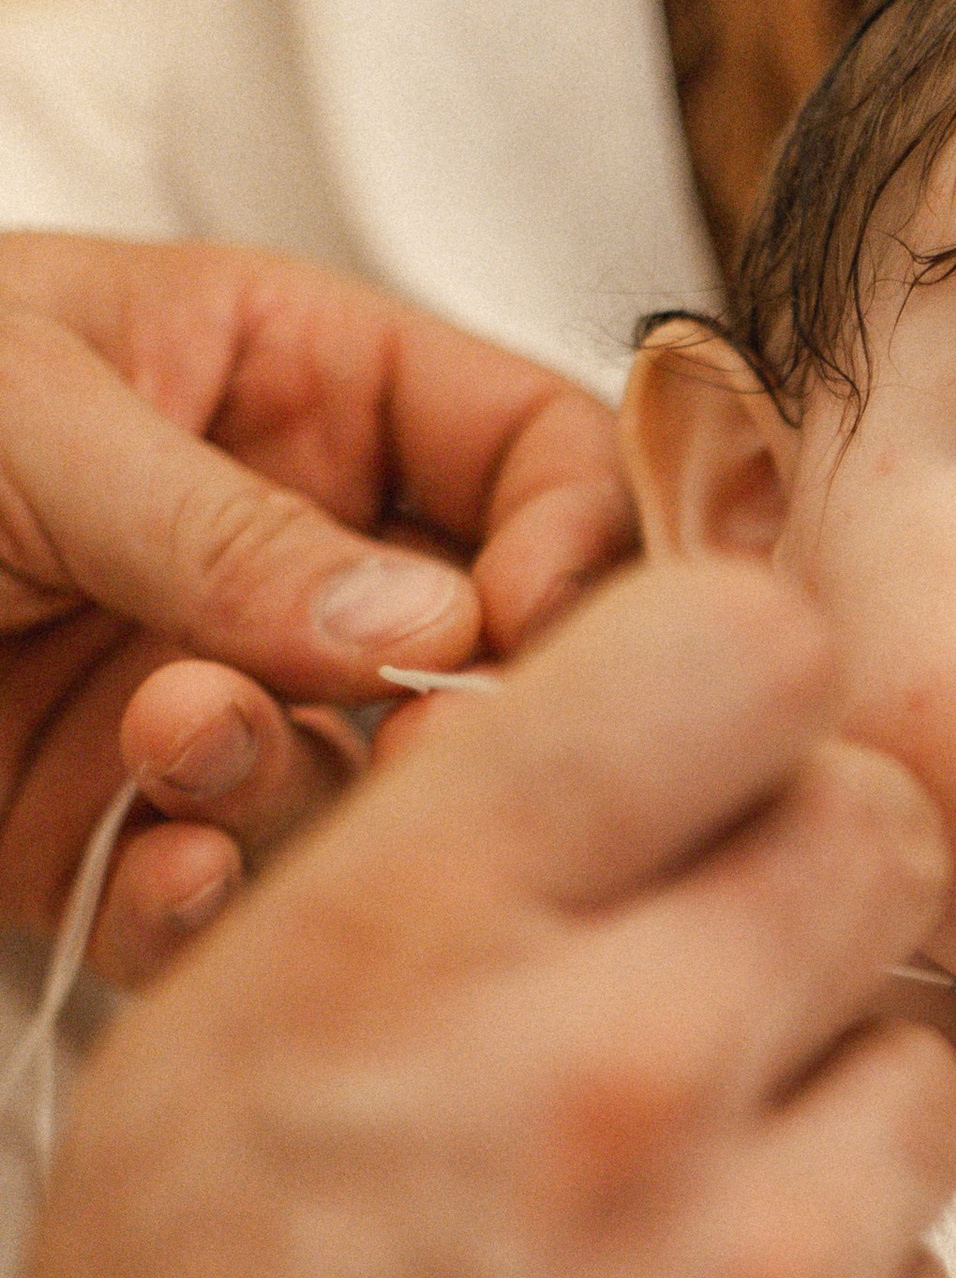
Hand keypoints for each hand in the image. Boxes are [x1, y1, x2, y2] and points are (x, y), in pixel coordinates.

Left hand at [0, 231, 635, 982]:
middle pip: (498, 645)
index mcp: (292, 378)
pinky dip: (206, 899)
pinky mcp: (122, 830)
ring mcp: (214, 693)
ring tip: (169, 750)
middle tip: (421, 749)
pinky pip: (237, 892)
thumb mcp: (13, 413)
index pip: (534, 447)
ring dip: (295, 791)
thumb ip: (224, 521)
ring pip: (375, 788)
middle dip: (466, 708)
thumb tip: (430, 626)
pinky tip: (142, 867)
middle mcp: (286, 545)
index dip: (578, 538)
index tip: (524, 628)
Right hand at [0, 561, 955, 1277]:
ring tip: (670, 1239)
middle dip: (803, 893)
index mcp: (426, 946)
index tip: (714, 770)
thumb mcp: (218, 1061)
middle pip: (882, 832)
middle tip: (711, 995)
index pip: (740, 648)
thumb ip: (447, 876)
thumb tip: (634, 752)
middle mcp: (623, 1080)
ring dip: (824, 1128)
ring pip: (927, 1073)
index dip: (738, 699)